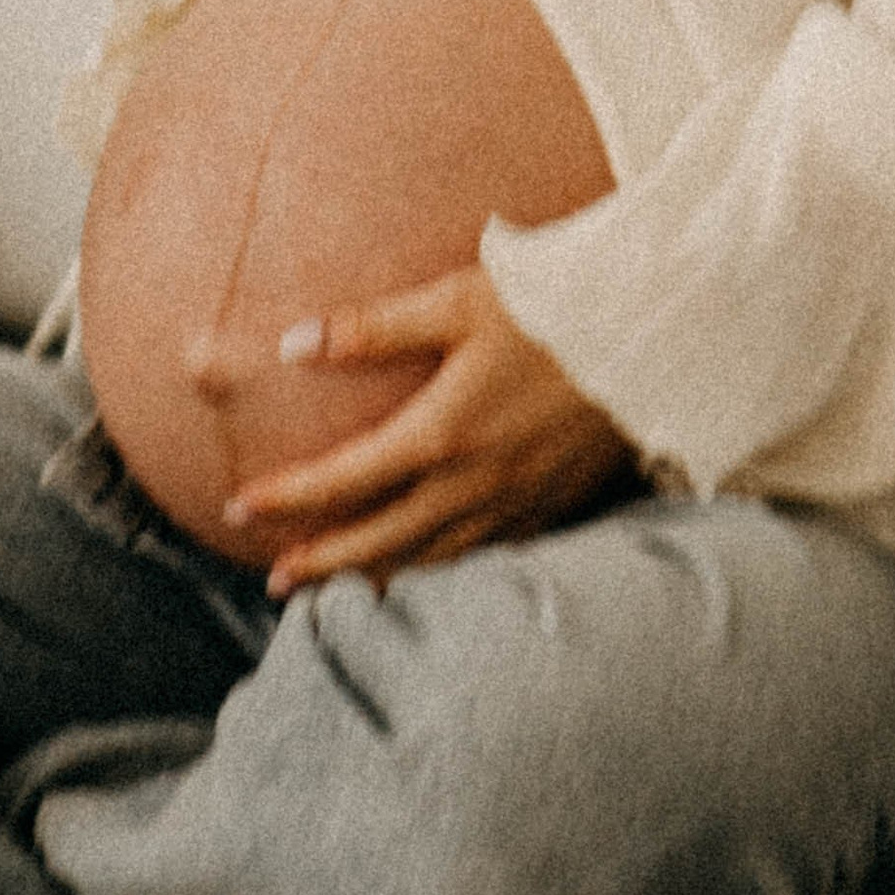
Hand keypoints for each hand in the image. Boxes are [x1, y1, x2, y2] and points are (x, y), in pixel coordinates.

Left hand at [194, 265, 639, 592]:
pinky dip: (444, 577)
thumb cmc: (552, 304)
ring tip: (338, 594)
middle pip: (382, 540)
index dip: (290, 496)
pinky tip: (429, 576)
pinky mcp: (554, 508)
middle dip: (323, 563)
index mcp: (443, 432)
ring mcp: (518, 504)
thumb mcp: (457, 299)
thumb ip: (372, 329)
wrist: (655, 332)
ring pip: (433, 561)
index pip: (347, 478)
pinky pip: (485, 560)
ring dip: (378, 579)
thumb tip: (292, 345)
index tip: (239, 507)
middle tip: (275, 583)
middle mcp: (476, 483)